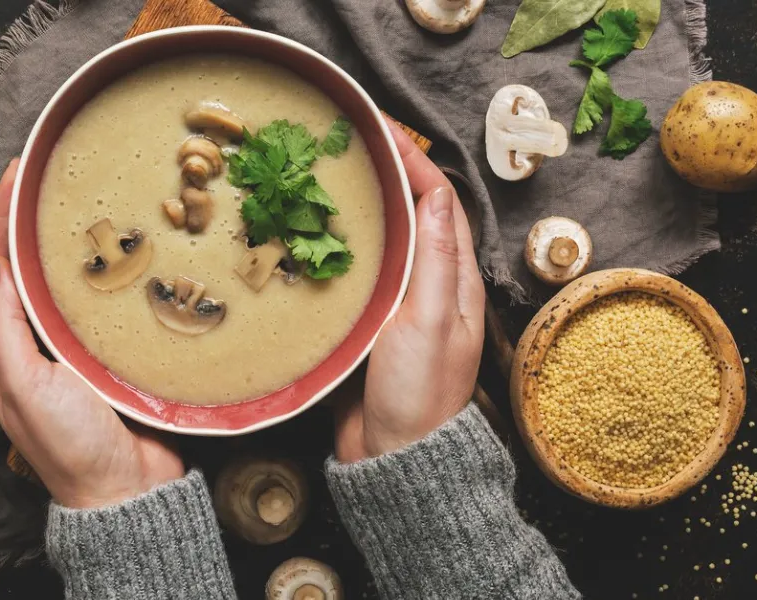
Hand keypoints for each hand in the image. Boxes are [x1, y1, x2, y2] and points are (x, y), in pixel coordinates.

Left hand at [0, 160, 184, 508]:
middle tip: (60, 174)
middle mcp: (37, 340)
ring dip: (80, 239)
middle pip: (35, 265)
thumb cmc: (68, 445)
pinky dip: (116, 270)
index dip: (4, 218)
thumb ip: (4, 329)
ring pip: (74, 279)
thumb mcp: (23, 386)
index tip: (19, 173)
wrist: (127, 491)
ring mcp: (78, 346)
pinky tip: (134, 246)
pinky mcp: (115, 353)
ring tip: (96, 197)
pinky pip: (111, 301)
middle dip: (41, 218)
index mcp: (5, 346)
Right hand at [335, 119, 485, 462]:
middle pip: (405, 215)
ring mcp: (394, 305)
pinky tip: (303, 238)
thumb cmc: (421, 395)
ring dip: (352, 209)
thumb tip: (437, 195)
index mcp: (453, 279)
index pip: (437, 202)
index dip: (412, 161)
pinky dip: (330, 249)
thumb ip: (436, 261)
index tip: (379, 130)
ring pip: (375, 242)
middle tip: (340, 147)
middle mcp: (427, 285)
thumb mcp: (433, 322)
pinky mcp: (364, 325)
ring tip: (317, 180)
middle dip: (379, 176)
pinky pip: (348, 275)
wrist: (394, 459)